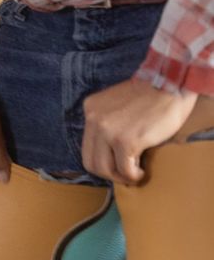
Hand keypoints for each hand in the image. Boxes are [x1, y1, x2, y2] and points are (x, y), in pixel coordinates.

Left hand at [82, 79, 196, 184]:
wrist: (172, 83)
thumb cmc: (152, 95)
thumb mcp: (118, 104)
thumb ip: (109, 122)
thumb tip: (109, 152)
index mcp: (91, 109)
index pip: (87, 146)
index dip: (101, 161)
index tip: (116, 164)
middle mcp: (94, 119)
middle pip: (91, 161)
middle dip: (109, 173)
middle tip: (125, 174)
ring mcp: (108, 130)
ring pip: (105, 169)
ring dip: (121, 177)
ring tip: (134, 174)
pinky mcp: (126, 141)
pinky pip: (125, 169)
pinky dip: (134, 176)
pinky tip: (142, 172)